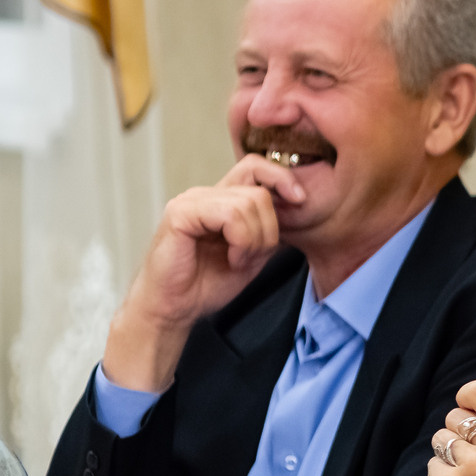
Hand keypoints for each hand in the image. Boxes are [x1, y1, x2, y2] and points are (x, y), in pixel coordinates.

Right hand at [104, 157, 309, 391]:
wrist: (175, 309)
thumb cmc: (207, 284)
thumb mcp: (253, 255)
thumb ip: (269, 230)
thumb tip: (296, 205)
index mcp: (221, 200)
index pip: (256, 167)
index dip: (282, 178)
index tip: (300, 201)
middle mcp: (206, 195)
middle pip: (260, 191)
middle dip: (269, 230)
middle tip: (252, 256)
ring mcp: (191, 201)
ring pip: (248, 203)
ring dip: (254, 240)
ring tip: (238, 260)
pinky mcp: (180, 213)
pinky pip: (229, 214)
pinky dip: (240, 241)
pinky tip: (231, 259)